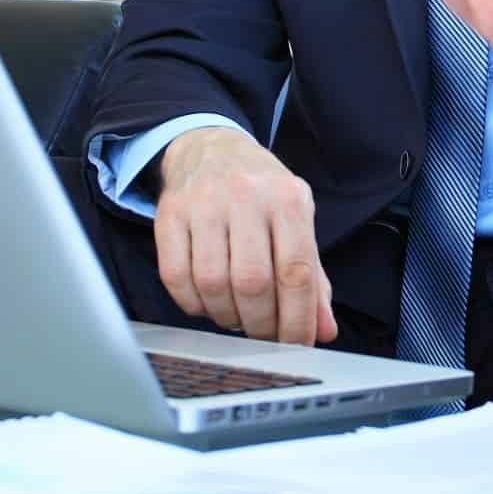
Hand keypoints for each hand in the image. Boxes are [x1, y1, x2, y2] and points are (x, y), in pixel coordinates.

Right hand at [151, 127, 336, 345]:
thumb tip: (323, 329)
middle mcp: (246, 195)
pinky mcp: (169, 214)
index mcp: (288, 198)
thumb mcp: (296, 221)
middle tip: (264, 335)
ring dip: (226, 315)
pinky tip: (207, 302)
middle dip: (260, 324)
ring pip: (212, 283)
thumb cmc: (261, 193)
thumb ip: (312, 275)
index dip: (298, 319)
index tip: (298, 345)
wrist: (210, 148)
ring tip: (236, 316)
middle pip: (252, 282)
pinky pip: (175, 277)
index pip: (296, 271)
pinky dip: (192, 304)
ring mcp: (203, 203)